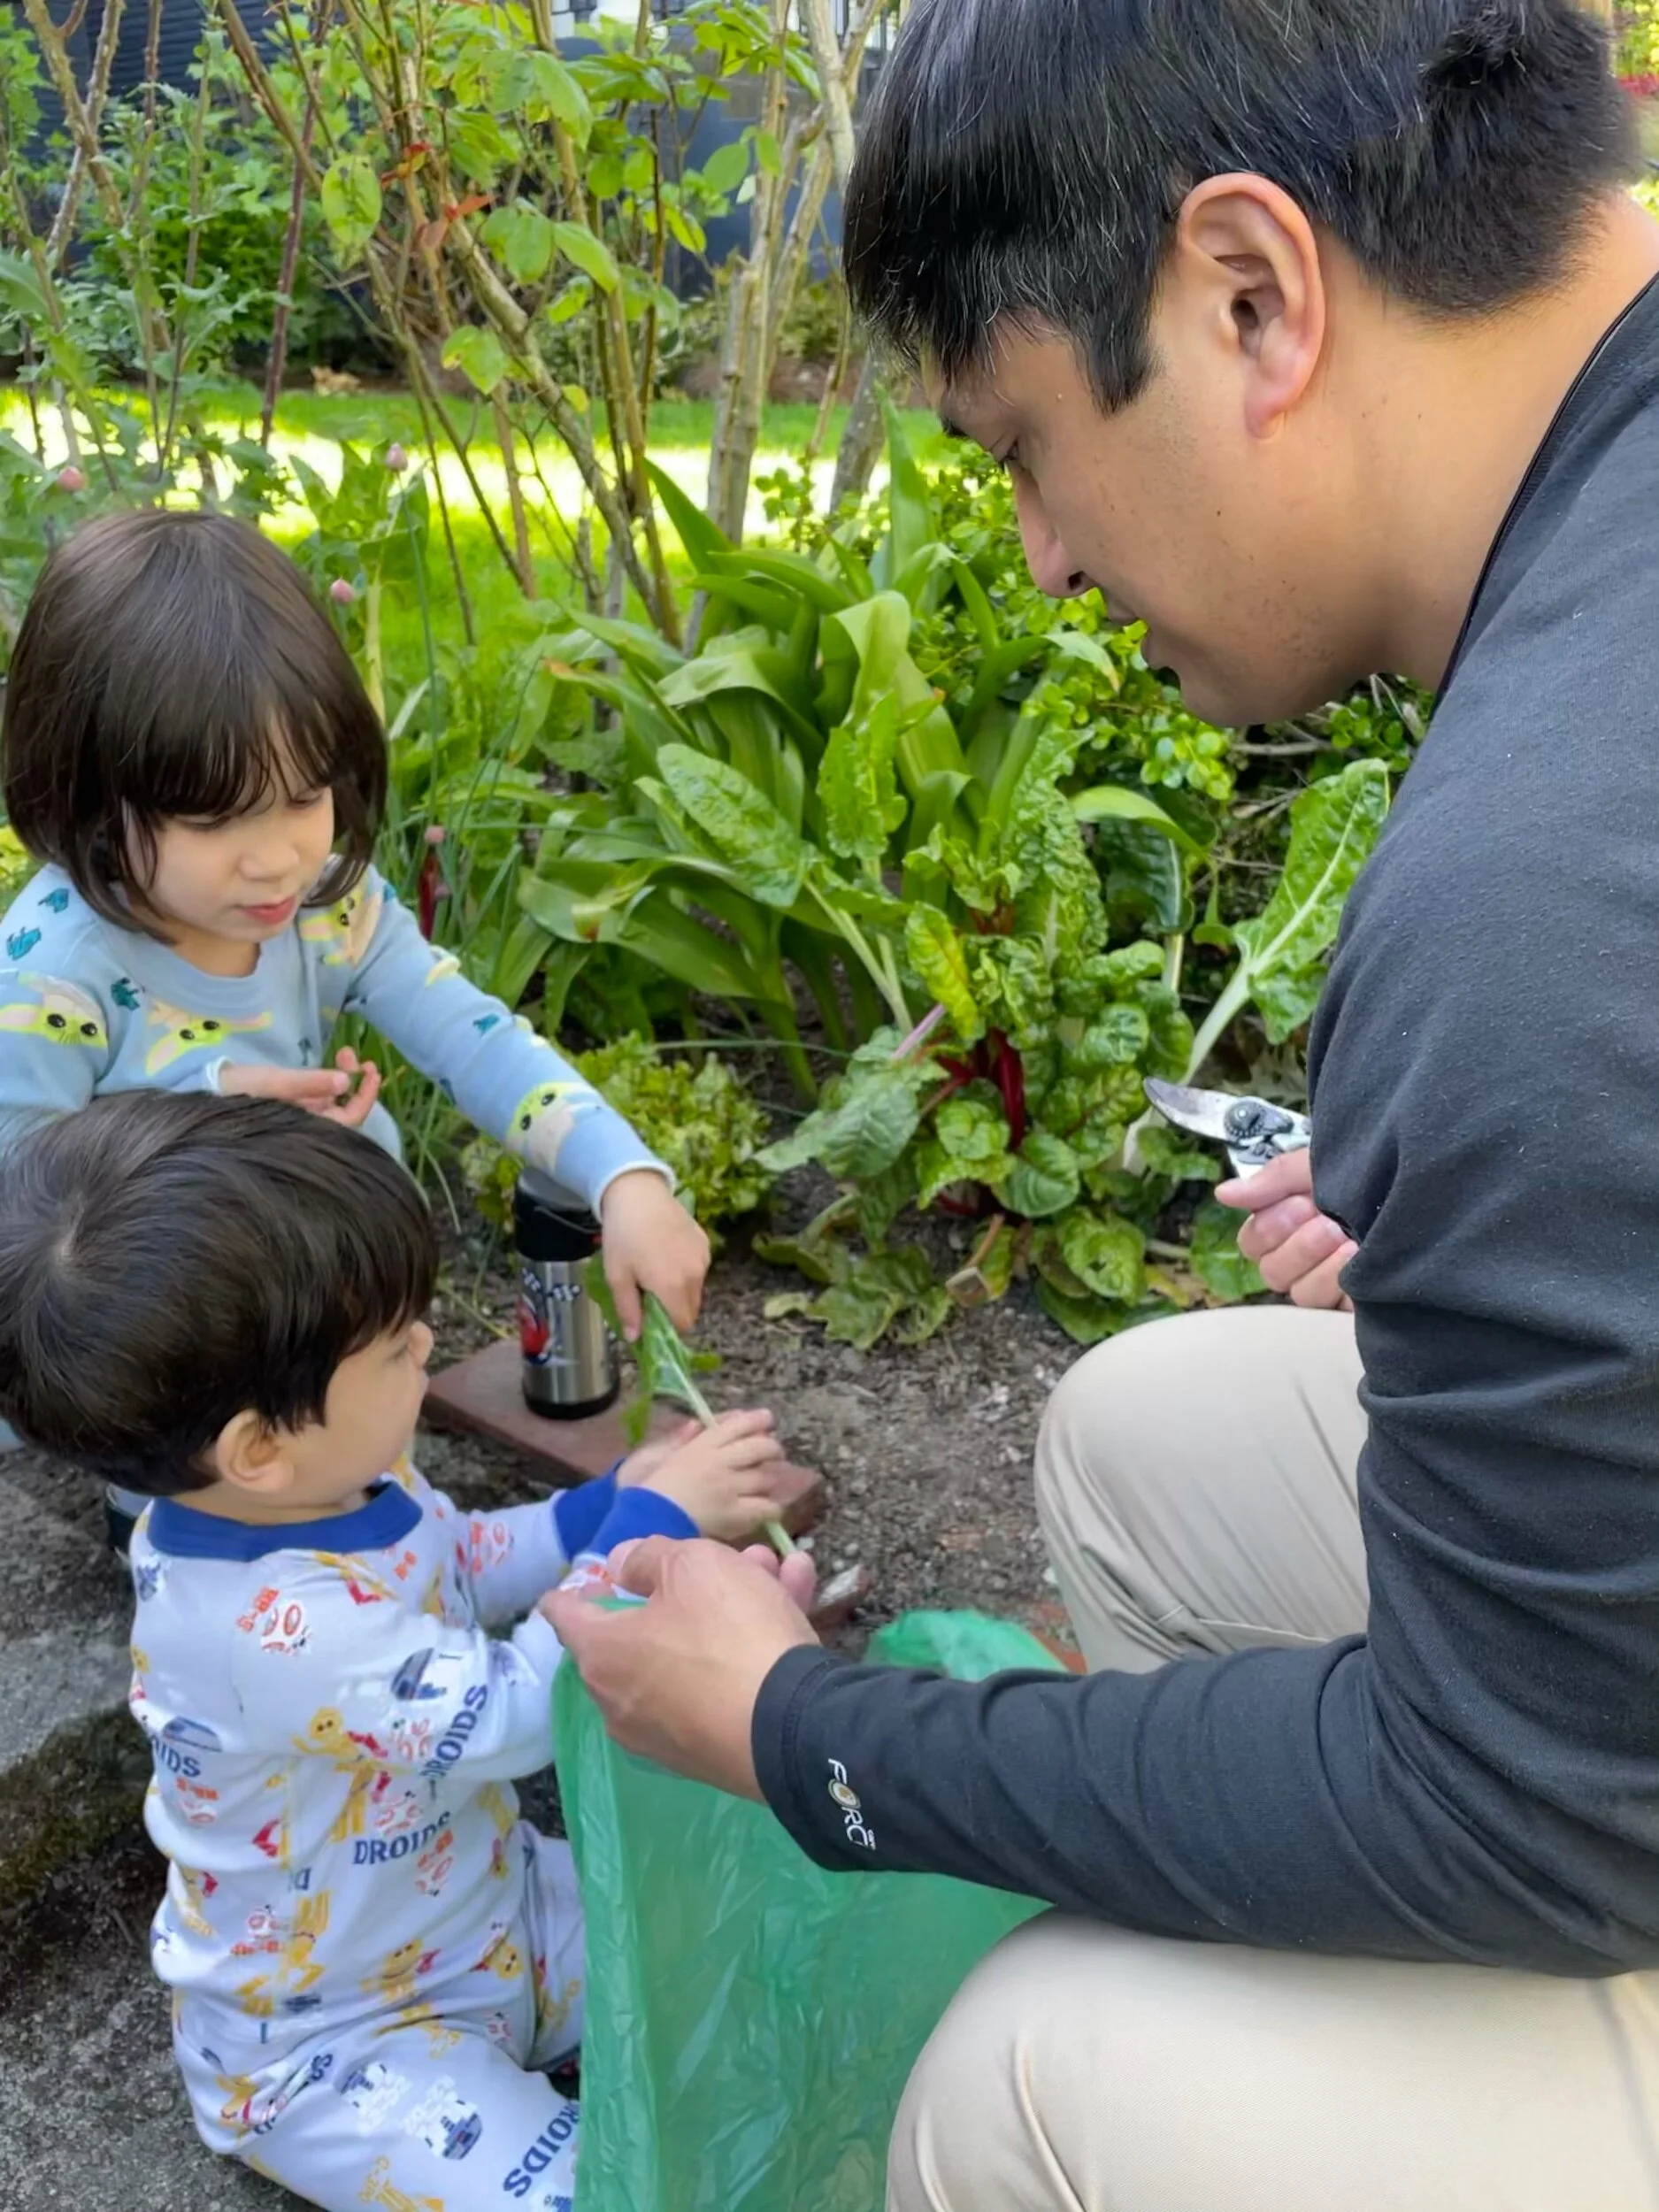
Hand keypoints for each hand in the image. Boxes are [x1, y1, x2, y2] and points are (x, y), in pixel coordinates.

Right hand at [219, 1048, 381, 1129]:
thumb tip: (347, 1081)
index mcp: (308, 1128)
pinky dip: (325, 1078)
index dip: (366, 1097)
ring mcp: (300, 1116)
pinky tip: (327, 1061)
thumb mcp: (272, 1083)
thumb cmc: (236, 1092)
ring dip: (341, 1075)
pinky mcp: (291, 1106)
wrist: (203, 1092)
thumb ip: (308, 1083)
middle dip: (354, 1079)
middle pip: (345, 1109)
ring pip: (332, 1099)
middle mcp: (309, 1125)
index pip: (350, 1119)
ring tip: (342, 1050)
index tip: (372, 1069)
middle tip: (349, 1052)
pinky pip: (318, 1095)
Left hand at [540, 1537, 818, 1797]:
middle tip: (720, 1559)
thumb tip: (621, 1568)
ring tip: (779, 1570)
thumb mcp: (691, 1566)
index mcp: (603, 1653)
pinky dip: (747, 1645)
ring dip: (732, 1605)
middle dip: (685, 1586)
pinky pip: (719, 1682)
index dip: (571, 1591)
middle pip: (643, 1629)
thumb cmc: (728, 1634)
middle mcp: (622, 1700)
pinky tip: (798, 1601)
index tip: (574, 1583)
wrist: (794, 1727)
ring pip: (693, 1650)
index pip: (565, 1615)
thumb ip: (649, 1557)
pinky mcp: (708, 1751)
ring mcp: (665, 1733)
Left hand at [599, 1169, 710, 1338]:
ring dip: (680, 1292)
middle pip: (690, 1310)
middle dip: (673, 1311)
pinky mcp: (705, 1244)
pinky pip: (699, 1270)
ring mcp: (703, 1258)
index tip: (649, 1320)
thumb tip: (635, 1339)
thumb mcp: (616, 1276)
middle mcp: (694, 1276)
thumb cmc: (622, 1236)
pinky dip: (686, 1272)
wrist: (637, 1193)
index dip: (666, 1328)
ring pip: (696, 1291)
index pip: (681, 1324)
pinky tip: (666, 1254)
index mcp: (672, 1287)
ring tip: (656, 1271)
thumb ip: (628, 1310)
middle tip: (649, 1296)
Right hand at [631, 1408, 788, 1542]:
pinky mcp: (734, 1514)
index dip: (758, 1419)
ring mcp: (729, 1488)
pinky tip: (768, 1509)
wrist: (644, 1518)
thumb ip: (683, 1437)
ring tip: (770, 1482)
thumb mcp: (664, 1453)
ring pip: (766, 1476)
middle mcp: (720, 1462)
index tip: (767, 1419)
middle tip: (774, 1455)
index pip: (738, 1424)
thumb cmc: (650, 1486)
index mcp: (702, 1445)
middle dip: (772, 1449)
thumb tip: (698, 1423)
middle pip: (760, 1447)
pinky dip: (771, 1507)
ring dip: (772, 1477)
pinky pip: (766, 1507)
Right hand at [1216, 1148, 1355, 1310]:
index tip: (1300, 1203)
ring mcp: (1330, 1284)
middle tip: (1328, 1222)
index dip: (1269, 1227)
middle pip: (1272, 1271)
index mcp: (1290, 1224)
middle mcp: (1304, 1258)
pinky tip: (1360, 1260)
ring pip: (1298, 1292)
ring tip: (1349, 1240)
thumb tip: (1223, 1194)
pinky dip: (1341, 1281)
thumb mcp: (1320, 1164)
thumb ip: (1274, 1179)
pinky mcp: (1357, 1304)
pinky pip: (1331, 1306)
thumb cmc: (1369, 1171)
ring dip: (1319, 1264)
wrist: (1429, 1188)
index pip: (1253, 1240)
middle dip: (1297, 1245)